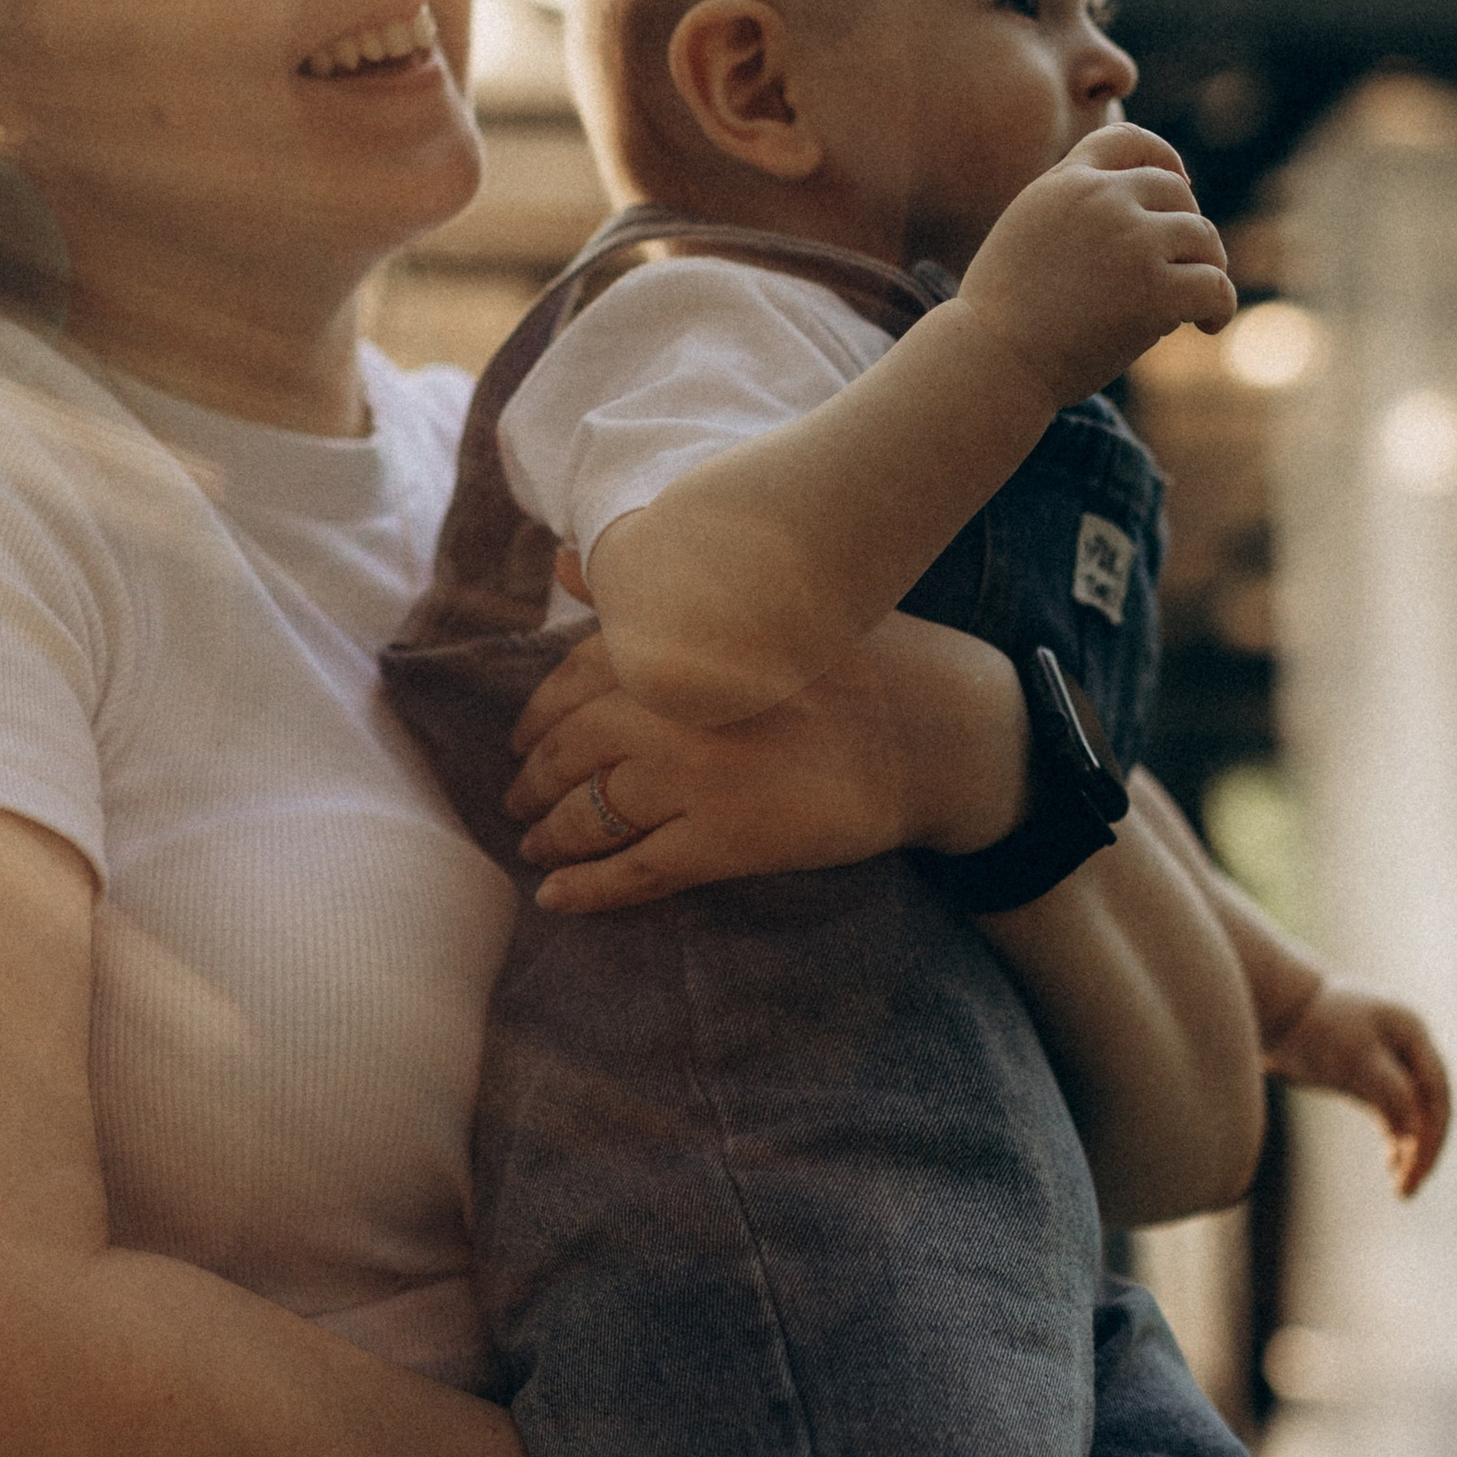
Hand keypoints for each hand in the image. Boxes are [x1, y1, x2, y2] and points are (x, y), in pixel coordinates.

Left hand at [506, 615, 1024, 909]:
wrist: (938, 732)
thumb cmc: (860, 662)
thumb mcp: (761, 606)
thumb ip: (658, 590)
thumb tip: (561, 560)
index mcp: (680, 643)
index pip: (574, 677)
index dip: (538, 712)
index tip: (524, 734)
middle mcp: (675, 706)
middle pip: (571, 747)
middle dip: (533, 776)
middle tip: (518, 793)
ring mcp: (696, 778)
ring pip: (592, 811)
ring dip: (549, 831)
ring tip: (532, 841)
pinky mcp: (725, 841)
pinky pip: (636, 870)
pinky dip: (587, 887)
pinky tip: (555, 896)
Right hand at [956, 123, 1235, 408]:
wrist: (991, 362)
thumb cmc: (1000, 318)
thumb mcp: (1025, 236)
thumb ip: (1071, 212)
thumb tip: (1132, 217)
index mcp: (1065, 182)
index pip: (1128, 140)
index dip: (1164, 159)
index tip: (1180, 185)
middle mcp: (1101, 199)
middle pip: (1176, 191)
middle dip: (1188, 228)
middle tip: (1187, 268)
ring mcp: (1132, 241)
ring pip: (1203, 236)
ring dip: (1208, 269)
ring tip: (1196, 305)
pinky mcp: (1155, 290)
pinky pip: (1215, 286)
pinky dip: (1220, 307)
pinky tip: (1207, 327)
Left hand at [1265, 980, 1451, 1197]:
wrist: (1271, 1010)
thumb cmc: (1312, 1028)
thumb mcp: (1354, 1057)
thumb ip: (1389, 1090)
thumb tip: (1416, 1132)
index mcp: (1412, 1033)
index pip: (1435, 1093)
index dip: (1431, 1134)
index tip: (1415, 1170)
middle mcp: (1406, 1046)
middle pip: (1429, 1105)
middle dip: (1424, 1148)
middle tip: (1408, 1189)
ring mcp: (1387, 1060)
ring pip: (1413, 1112)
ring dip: (1411, 1148)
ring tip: (1401, 1187)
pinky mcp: (1365, 1075)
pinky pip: (1393, 1113)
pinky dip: (1396, 1138)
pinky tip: (1391, 1163)